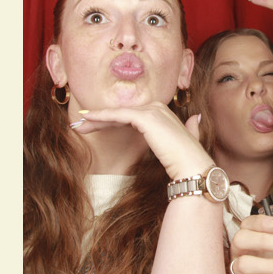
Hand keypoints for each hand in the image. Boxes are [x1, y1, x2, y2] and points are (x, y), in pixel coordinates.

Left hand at [71, 105, 212, 183]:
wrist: (192, 166)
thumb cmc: (187, 159)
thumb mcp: (188, 140)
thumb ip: (190, 128)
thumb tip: (194, 119)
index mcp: (163, 112)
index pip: (130, 115)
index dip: (111, 120)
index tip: (94, 126)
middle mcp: (157, 107)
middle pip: (122, 113)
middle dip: (100, 119)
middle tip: (80, 125)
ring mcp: (152, 110)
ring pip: (117, 113)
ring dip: (96, 119)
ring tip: (78, 124)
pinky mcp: (145, 117)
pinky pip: (118, 115)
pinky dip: (101, 117)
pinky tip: (88, 119)